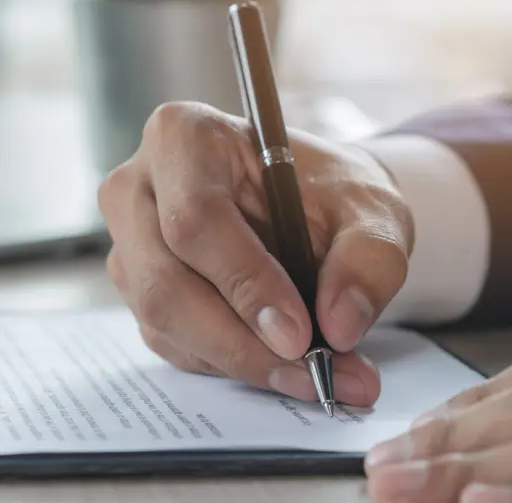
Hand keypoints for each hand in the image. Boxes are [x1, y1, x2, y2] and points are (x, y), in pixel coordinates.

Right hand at [98, 101, 412, 406]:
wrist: (321, 207)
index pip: (196, 219)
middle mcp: (140, 189)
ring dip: (241, 362)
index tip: (300, 335)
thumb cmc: (337, 194)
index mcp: (186, 137)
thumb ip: (367, 262)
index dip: (245, 283)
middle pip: (166, 283)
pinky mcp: (143, 290)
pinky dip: (231, 365)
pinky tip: (282, 366)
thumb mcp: (374, 213)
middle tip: (312, 372)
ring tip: (315, 377)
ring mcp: (132, 244)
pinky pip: (175, 344)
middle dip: (242, 342)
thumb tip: (339, 326)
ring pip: (165, 323)